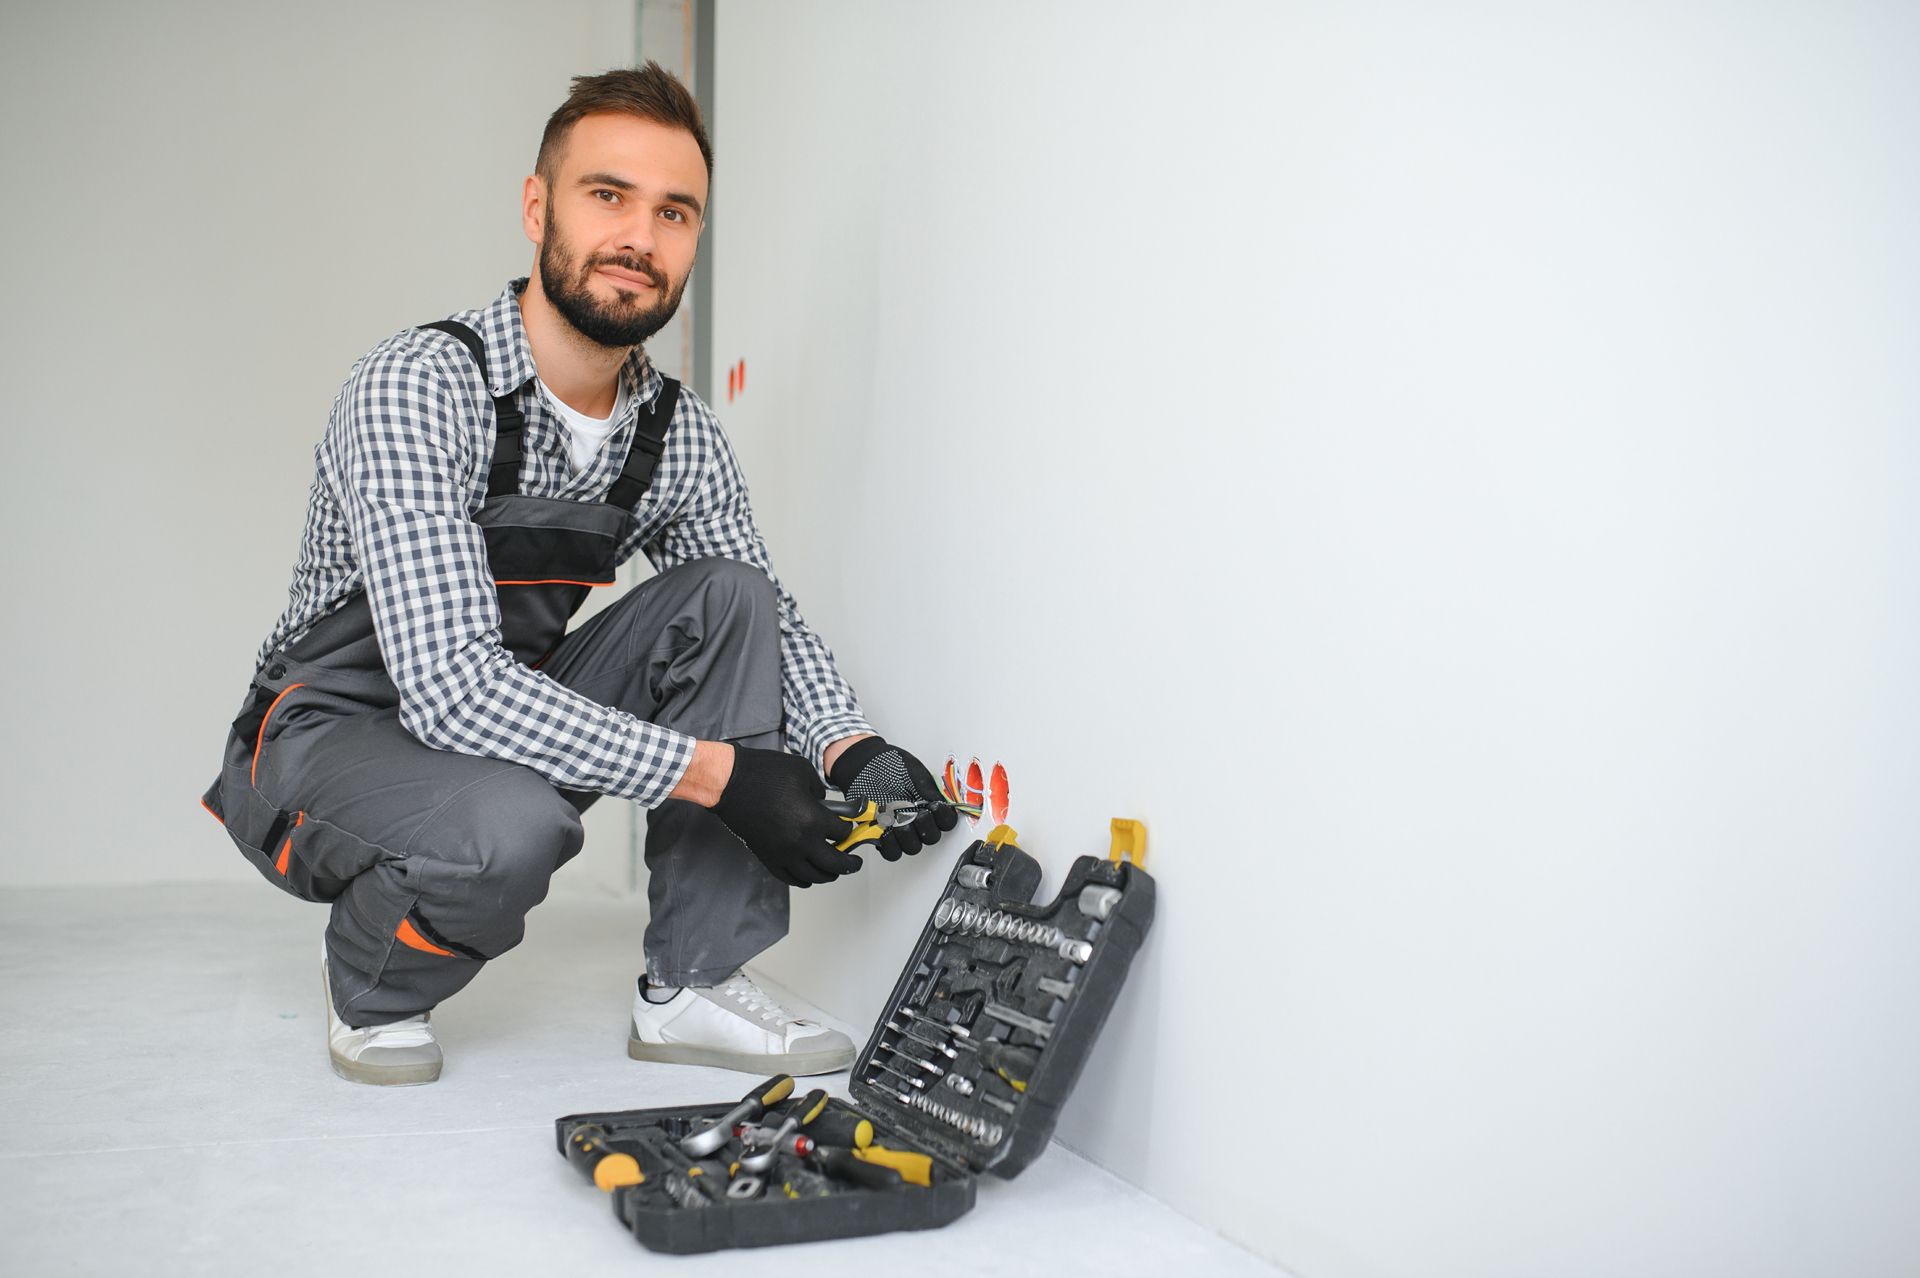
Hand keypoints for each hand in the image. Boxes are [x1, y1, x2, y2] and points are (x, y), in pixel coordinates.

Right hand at [709, 747, 864, 887]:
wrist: (730, 783)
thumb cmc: (763, 773)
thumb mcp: (803, 772)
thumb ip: (820, 790)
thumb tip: (824, 803)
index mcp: (813, 820)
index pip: (843, 833)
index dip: (849, 828)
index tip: (850, 826)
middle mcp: (801, 842)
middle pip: (835, 863)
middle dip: (849, 863)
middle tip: (855, 861)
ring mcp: (783, 853)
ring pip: (814, 876)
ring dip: (829, 874)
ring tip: (835, 869)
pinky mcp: (768, 857)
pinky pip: (791, 878)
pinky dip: (804, 879)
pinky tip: (810, 875)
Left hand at [826, 737, 959, 860]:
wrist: (863, 764)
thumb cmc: (888, 765)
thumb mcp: (913, 772)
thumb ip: (928, 789)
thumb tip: (942, 803)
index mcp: (929, 804)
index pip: (946, 821)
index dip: (944, 817)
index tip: (934, 807)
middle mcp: (916, 819)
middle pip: (931, 837)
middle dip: (926, 828)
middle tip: (917, 814)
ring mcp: (899, 828)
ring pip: (912, 847)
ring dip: (908, 837)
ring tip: (899, 823)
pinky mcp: (881, 835)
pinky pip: (891, 851)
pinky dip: (890, 844)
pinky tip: (885, 830)